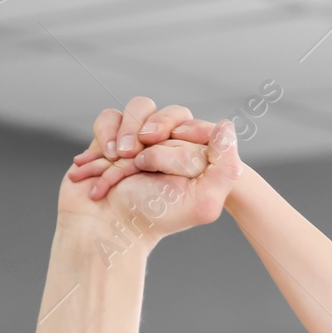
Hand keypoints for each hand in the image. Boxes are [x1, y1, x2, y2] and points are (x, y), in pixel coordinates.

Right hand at [59, 98, 238, 244]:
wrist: (104, 225)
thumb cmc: (152, 217)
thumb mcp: (201, 201)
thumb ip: (225, 167)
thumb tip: (227, 126)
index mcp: (199, 162)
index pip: (201, 128)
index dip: (186, 136)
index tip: (170, 157)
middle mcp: (173, 148)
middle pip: (173, 114)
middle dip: (154, 139)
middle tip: (141, 162)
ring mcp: (142, 140)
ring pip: (142, 107)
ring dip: (128, 134)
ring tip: (118, 160)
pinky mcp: (113, 137)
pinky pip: (112, 115)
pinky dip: (105, 135)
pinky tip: (104, 158)